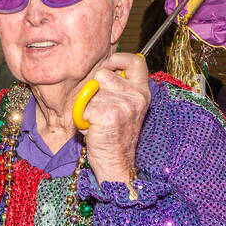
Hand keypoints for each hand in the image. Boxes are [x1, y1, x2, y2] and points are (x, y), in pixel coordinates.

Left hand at [78, 52, 149, 184]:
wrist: (116, 165)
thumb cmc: (114, 137)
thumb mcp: (124, 108)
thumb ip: (118, 88)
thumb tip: (102, 69)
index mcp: (142, 92)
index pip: (135, 61)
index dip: (117, 59)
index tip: (108, 68)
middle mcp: (137, 96)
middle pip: (102, 74)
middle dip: (94, 91)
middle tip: (101, 111)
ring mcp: (124, 104)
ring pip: (90, 91)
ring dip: (87, 107)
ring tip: (97, 121)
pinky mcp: (109, 114)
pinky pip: (84, 107)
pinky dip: (82, 119)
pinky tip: (93, 129)